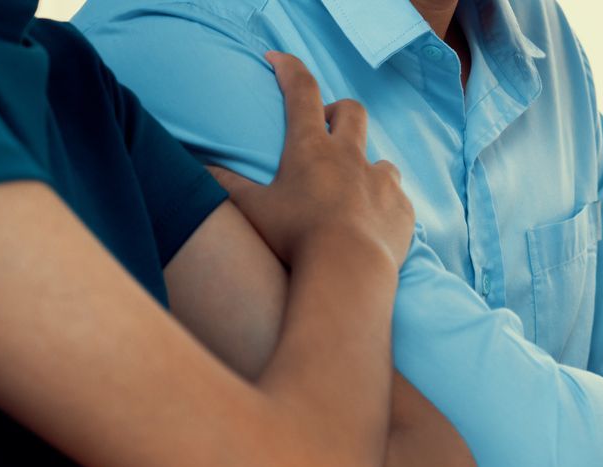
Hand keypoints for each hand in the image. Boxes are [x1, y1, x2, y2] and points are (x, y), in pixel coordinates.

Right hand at [210, 51, 413, 266]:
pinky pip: (394, 198)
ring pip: (379, 158)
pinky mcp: (402, 208)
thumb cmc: (294, 237)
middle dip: (338, 112)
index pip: (301, 92)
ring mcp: (381, 181)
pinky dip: (380, 205)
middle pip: (352, 111)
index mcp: (311, 147)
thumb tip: (201, 169)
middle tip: (323, 130)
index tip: (278, 60)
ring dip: (363, 167)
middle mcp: (351, 157)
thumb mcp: (251, 209)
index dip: (289, 69)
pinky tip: (367, 225)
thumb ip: (226, 184)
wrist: (348, 270)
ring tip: (347, 191)